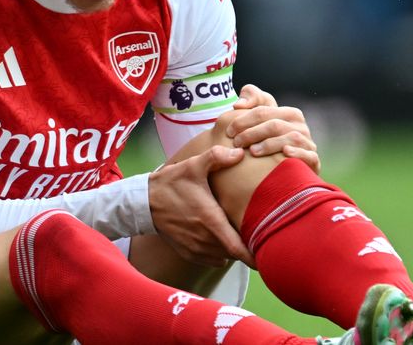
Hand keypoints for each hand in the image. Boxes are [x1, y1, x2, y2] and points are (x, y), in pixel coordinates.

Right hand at [148, 145, 253, 267]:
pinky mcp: (188, 252)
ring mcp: (195, 249)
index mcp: (211, 221)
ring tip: (240, 234)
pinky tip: (221, 237)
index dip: (255, 255)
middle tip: (259, 234)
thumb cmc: (170, 184)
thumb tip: (240, 152)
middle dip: (248, 246)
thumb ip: (217, 157)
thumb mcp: (193, 166)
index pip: (239, 249)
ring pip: (225, 257)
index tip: (269, 253)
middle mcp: (204, 240)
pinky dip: (220, 253)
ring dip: (233, 249)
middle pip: (236, 253)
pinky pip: (213, 260)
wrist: (143, 202)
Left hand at [222, 84, 320, 172]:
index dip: (243, 120)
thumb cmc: (266, 141)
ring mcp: (308, 144)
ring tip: (252, 152)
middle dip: (253, 133)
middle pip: (275, 125)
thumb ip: (251, 99)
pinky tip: (285, 153)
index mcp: (289, 114)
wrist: (284, 171)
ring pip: (291, 138)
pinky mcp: (314, 162)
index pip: (263, 111)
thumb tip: (238, 105)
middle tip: (236, 143)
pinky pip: (309, 155)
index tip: (228, 132)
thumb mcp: (259, 118)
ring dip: (269, 144)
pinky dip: (297, 153)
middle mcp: (301, 128)